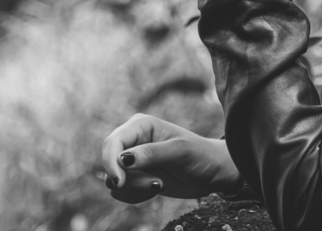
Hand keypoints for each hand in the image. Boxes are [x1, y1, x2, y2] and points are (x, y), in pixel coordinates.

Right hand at [100, 114, 240, 203]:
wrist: (211, 173)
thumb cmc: (199, 155)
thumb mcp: (179, 152)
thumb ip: (151, 154)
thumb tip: (122, 159)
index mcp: (140, 125)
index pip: (112, 143)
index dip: (110, 162)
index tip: (120, 182)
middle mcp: (132, 140)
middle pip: (110, 164)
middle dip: (130, 180)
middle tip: (158, 184)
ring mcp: (131, 160)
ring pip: (114, 181)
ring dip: (135, 189)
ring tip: (161, 184)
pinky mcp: (134, 177)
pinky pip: (120, 192)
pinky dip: (135, 196)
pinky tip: (155, 190)